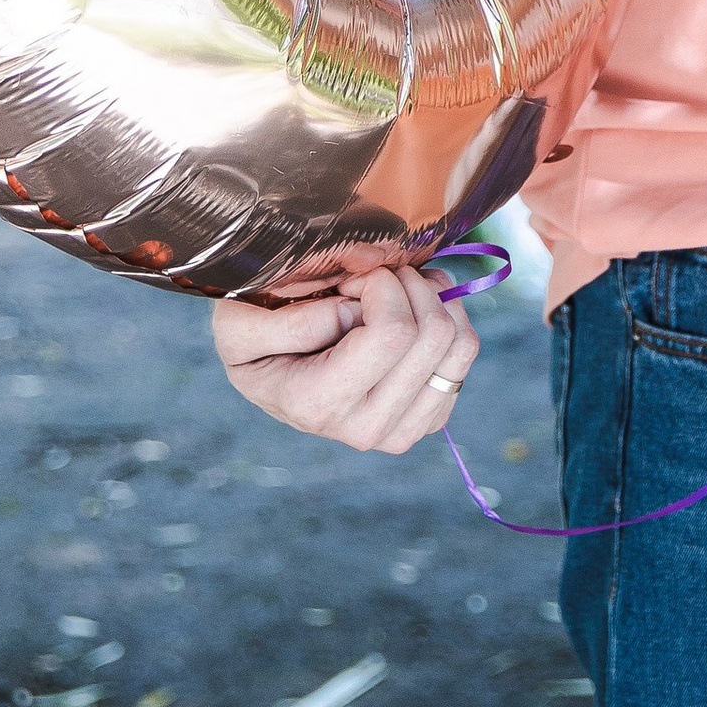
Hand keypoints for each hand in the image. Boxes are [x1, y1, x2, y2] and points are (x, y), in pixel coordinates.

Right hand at [210, 262, 479, 454]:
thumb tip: (354, 316)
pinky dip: (447, 316)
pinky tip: (412, 310)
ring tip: (396, 288)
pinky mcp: (428, 419)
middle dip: (408, 283)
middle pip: (432, 334)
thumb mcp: (241, 324)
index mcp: (319, 406)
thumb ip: (289, 321)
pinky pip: (464, 354)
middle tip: (373, 277)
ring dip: (433, 297)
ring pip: (459, 344)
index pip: (392, 332)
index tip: (350, 276)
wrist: (273, 374)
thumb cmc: (255, 339)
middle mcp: (366, 430)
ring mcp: (402, 430)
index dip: (380, 283)